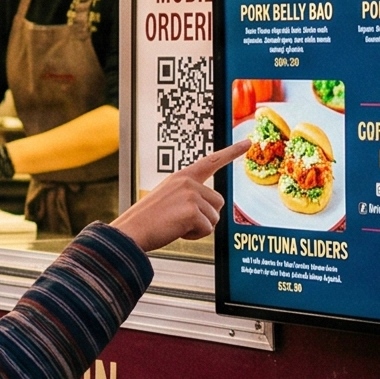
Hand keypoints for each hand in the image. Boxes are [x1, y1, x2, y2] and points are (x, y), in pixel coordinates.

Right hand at [112, 142, 246, 251]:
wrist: (132, 231)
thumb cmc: (148, 220)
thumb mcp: (168, 200)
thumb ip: (189, 198)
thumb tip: (210, 211)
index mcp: (181, 177)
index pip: (211, 161)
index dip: (231, 152)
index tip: (247, 142)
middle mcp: (188, 182)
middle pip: (218, 202)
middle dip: (205, 216)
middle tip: (180, 221)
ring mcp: (191, 194)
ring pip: (214, 218)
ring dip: (199, 227)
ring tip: (176, 225)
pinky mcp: (192, 211)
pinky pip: (207, 229)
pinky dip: (194, 236)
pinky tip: (176, 231)